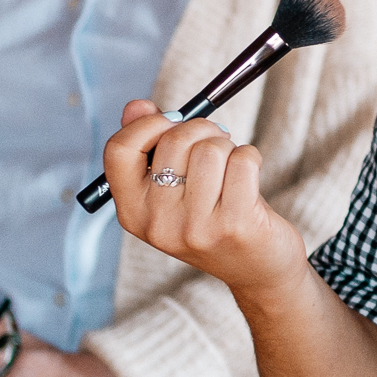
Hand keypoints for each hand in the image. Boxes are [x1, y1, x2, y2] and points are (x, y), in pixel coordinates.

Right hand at [102, 99, 308, 298]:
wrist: (257, 270)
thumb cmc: (213, 218)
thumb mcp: (172, 191)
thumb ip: (150, 147)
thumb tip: (137, 106)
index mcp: (132, 212)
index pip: (119, 150)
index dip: (148, 124)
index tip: (171, 123)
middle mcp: (158, 224)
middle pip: (174, 140)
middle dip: (201, 129)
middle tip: (215, 144)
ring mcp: (196, 228)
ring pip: (211, 148)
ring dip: (228, 146)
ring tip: (231, 168)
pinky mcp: (235, 225)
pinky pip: (243, 159)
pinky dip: (251, 156)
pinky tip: (250, 178)